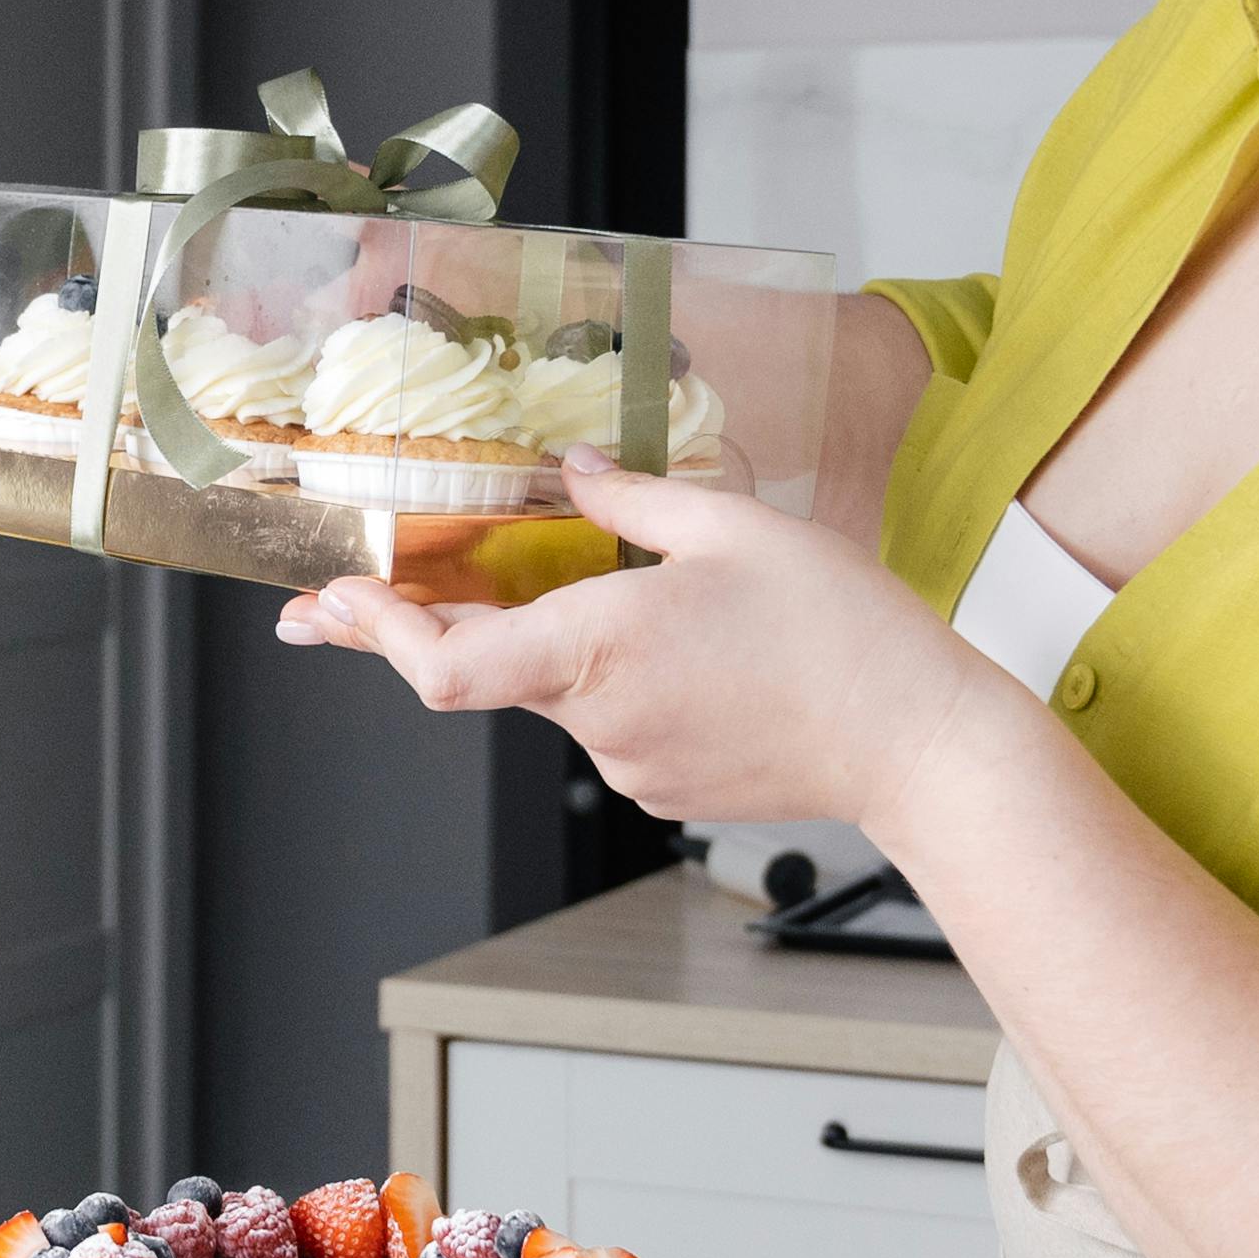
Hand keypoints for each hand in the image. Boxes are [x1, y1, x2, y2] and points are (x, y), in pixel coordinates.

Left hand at [273, 453, 1003, 831]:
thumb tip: (576, 472)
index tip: (337, 597)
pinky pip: (605, 721)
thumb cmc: (845, 635)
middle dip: (423, 625)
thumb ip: (638, 498)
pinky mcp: (661, 785)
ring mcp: (628, 763)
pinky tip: (681, 646)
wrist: (920, 745)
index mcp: (603, 647)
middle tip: (346, 598)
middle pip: (484, 670)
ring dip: (549, 643)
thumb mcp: (739, 528)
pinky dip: (608, 678)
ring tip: (627, 595)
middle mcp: (600, 720)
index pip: (448, 664)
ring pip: (552, 691)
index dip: (381, 631)